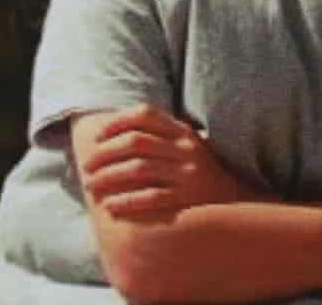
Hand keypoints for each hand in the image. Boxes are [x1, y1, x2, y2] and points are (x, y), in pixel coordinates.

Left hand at [80, 103, 242, 216]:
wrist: (235, 202)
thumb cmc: (200, 173)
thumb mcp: (187, 146)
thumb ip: (163, 135)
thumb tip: (118, 130)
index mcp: (183, 132)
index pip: (146, 115)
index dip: (117, 122)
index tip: (98, 136)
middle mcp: (186, 149)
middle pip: (136, 142)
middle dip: (105, 153)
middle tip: (86, 166)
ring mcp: (187, 173)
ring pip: (139, 169)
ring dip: (109, 177)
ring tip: (91, 186)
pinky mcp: (187, 198)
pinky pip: (151, 197)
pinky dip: (127, 201)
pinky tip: (109, 207)